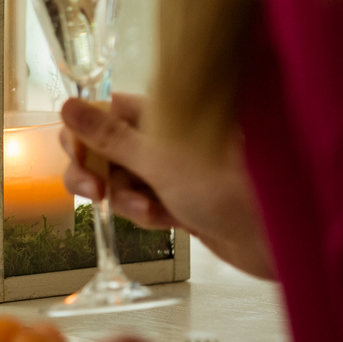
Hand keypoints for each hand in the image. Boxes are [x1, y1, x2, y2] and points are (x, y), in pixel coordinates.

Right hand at [60, 94, 273, 278]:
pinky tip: (164, 220)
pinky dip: (145, 214)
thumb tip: (68, 106)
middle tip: (96, 192)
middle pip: (103, 149)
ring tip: (148, 211)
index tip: (79, 157)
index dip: (81, 134)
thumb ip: (107, 136)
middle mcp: (162, 137)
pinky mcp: (177, 198)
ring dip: (123, 199)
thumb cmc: (224, 186)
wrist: (274, 235)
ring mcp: (169, 169)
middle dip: (93, 173)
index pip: (101, 112)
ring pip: (120, 181)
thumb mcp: (157, 159)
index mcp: (158, 113)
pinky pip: (141, 204)